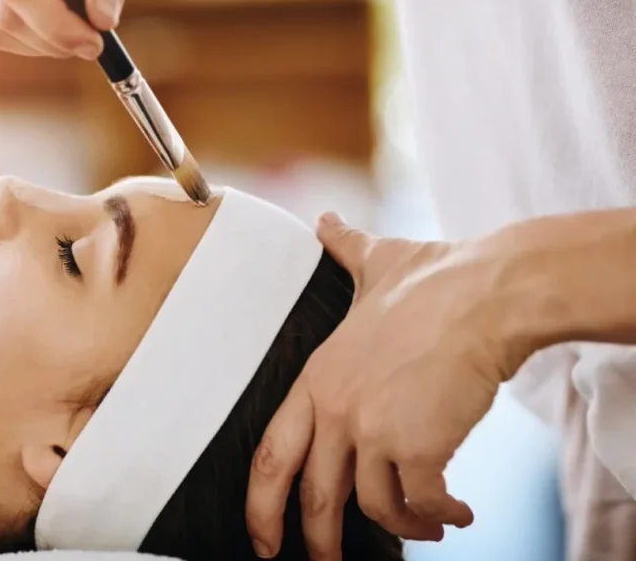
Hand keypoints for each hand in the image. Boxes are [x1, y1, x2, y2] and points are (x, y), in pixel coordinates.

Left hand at [245, 213, 513, 559]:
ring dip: (402, 526)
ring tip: (427, 527)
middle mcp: (337, 409)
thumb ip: (344, 248)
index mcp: (318, 378)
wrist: (487, 292)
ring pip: (374, 507)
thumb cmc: (435, 278)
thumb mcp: (375, 261)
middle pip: (314, 496)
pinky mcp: (419, 446)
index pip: (271, 452)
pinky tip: (458, 513)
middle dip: (317, 543)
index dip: (262, 502)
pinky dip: (440, 517)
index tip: (264, 536)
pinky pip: (423, 504)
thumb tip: (328, 221)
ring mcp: (374, 430)